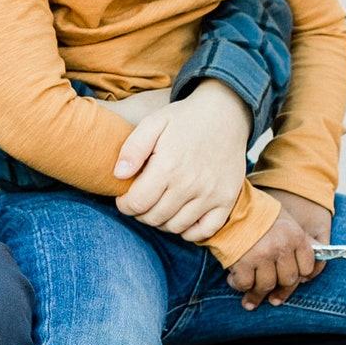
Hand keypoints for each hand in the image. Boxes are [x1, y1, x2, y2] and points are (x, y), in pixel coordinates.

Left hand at [113, 80, 249, 240]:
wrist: (226, 113)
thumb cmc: (184, 119)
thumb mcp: (153, 123)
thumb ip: (133, 148)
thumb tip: (118, 175)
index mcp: (168, 166)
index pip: (137, 203)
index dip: (125, 205)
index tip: (124, 198)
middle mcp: (190, 184)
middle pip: (154, 218)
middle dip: (140, 213)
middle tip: (141, 201)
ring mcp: (211, 194)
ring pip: (176, 227)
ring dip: (162, 222)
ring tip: (158, 206)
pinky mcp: (227, 200)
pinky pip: (205, 231)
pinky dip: (189, 230)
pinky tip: (181, 216)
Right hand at [225, 190, 331, 309]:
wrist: (227, 204)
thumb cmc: (256, 211)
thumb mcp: (284, 219)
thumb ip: (298, 239)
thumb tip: (317, 255)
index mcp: (295, 236)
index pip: (308, 267)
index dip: (300, 277)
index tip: (294, 281)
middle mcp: (281, 247)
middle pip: (288, 280)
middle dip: (280, 290)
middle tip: (272, 297)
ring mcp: (262, 256)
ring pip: (266, 286)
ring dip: (257, 294)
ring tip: (251, 297)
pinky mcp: (242, 262)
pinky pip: (245, 284)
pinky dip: (240, 286)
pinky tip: (235, 281)